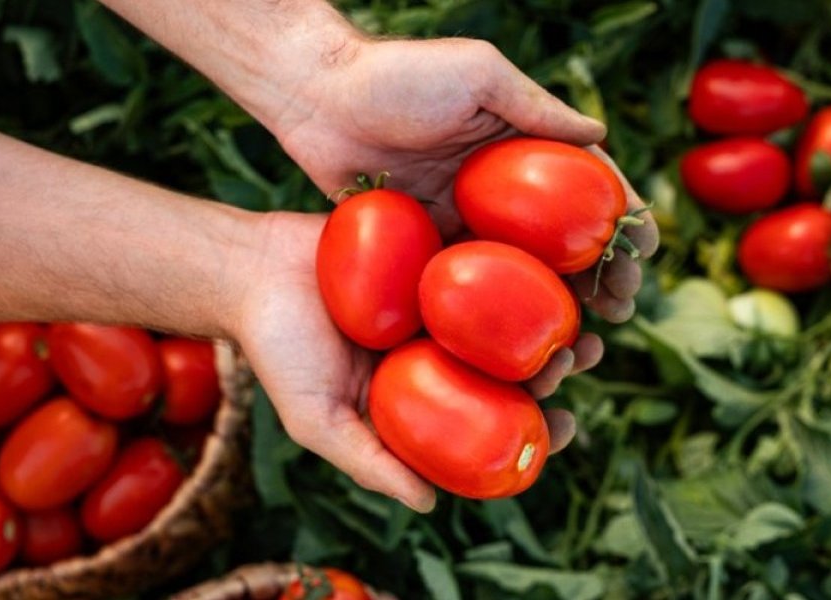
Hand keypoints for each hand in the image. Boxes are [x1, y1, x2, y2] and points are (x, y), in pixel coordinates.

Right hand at [232, 212, 594, 511]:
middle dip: (555, 365)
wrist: (249, 270)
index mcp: (423, 395)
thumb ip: (369, 461)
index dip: (533, 428)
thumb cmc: (279, 350)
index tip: (563, 428)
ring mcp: (442, 297)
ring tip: (581, 311)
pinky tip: (553, 256)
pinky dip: (522, 258)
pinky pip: (485, 251)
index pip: (489, 420)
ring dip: (552, 311)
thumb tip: (431, 505)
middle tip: (577, 358)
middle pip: (512, 363)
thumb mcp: (317, 419)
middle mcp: (441, 348)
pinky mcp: (436, 247)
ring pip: (511, 308)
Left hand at [267, 36, 659, 323]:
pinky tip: (517, 346)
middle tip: (622, 309)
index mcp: (522, 145)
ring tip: (584, 338)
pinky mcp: (428, 247)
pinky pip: (469, 288)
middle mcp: (501, 189)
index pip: (588, 185)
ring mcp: (465, 220)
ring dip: (558, 306)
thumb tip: (601, 138)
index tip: (648, 249)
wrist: (315, 98)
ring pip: (524, 274)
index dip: (623, 217)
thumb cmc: (397, 73)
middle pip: (565, 241)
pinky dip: (497, 318)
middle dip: (603, 274)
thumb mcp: (477, 74)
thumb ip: (535, 107)